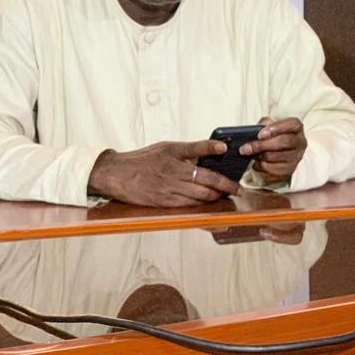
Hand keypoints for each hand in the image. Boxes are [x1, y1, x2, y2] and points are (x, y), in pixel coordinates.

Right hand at [88, 140, 238, 205]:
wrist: (118, 175)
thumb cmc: (145, 159)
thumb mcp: (169, 147)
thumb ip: (194, 149)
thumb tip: (219, 148)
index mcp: (176, 162)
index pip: (206, 168)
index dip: (223, 174)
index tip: (234, 174)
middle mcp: (174, 179)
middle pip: (206, 187)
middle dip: (224, 190)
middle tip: (236, 190)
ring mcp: (169, 194)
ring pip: (199, 199)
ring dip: (214, 199)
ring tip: (224, 196)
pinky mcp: (164, 204)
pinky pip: (187, 207)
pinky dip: (200, 206)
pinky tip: (206, 202)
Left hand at [241, 117, 306, 183]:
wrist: (282, 152)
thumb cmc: (275, 136)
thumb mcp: (271, 125)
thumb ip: (265, 124)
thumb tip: (257, 130)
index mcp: (297, 128)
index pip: (292, 124)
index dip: (276, 128)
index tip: (260, 134)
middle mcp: (300, 143)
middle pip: (283, 142)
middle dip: (261, 145)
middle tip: (245, 148)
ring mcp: (296, 158)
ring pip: (275, 158)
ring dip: (259, 156)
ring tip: (249, 153)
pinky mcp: (289, 171)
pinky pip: (273, 170)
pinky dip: (260, 166)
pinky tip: (255, 162)